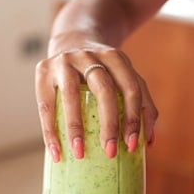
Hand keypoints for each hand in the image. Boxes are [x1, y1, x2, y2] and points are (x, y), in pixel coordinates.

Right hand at [34, 34, 157, 161]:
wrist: (70, 40)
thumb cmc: (102, 70)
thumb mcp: (123, 77)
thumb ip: (140, 103)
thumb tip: (149, 141)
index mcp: (116, 58)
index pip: (131, 88)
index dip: (134, 118)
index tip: (133, 146)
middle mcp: (91, 55)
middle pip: (104, 89)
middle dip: (110, 124)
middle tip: (111, 152)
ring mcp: (65, 60)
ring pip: (71, 94)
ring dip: (76, 127)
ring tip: (79, 154)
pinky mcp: (43, 69)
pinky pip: (45, 104)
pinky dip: (50, 131)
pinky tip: (56, 152)